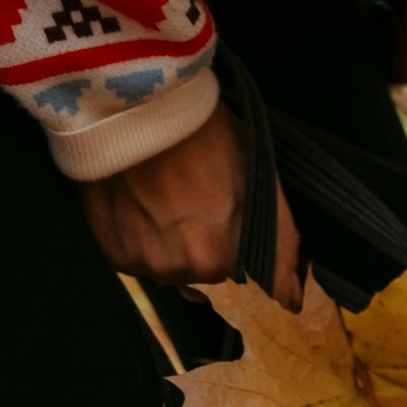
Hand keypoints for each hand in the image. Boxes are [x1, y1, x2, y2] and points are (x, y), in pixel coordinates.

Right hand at [77, 105, 300, 305]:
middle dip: (210, 247)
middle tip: (200, 201)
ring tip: (169, 200)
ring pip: (171, 270)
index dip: (245, 253)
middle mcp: (180, 271)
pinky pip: (137, 261)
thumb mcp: (261, 183)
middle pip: (207, 275)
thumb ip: (280, 245)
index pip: (246, 282)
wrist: (138, 107)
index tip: (234, 226)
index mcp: (221, 259)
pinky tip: (144, 205)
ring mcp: (143, 264)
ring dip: (174, 246)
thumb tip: (292, 299)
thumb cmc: (206, 135)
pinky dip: (142, 240)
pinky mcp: (113, 252)